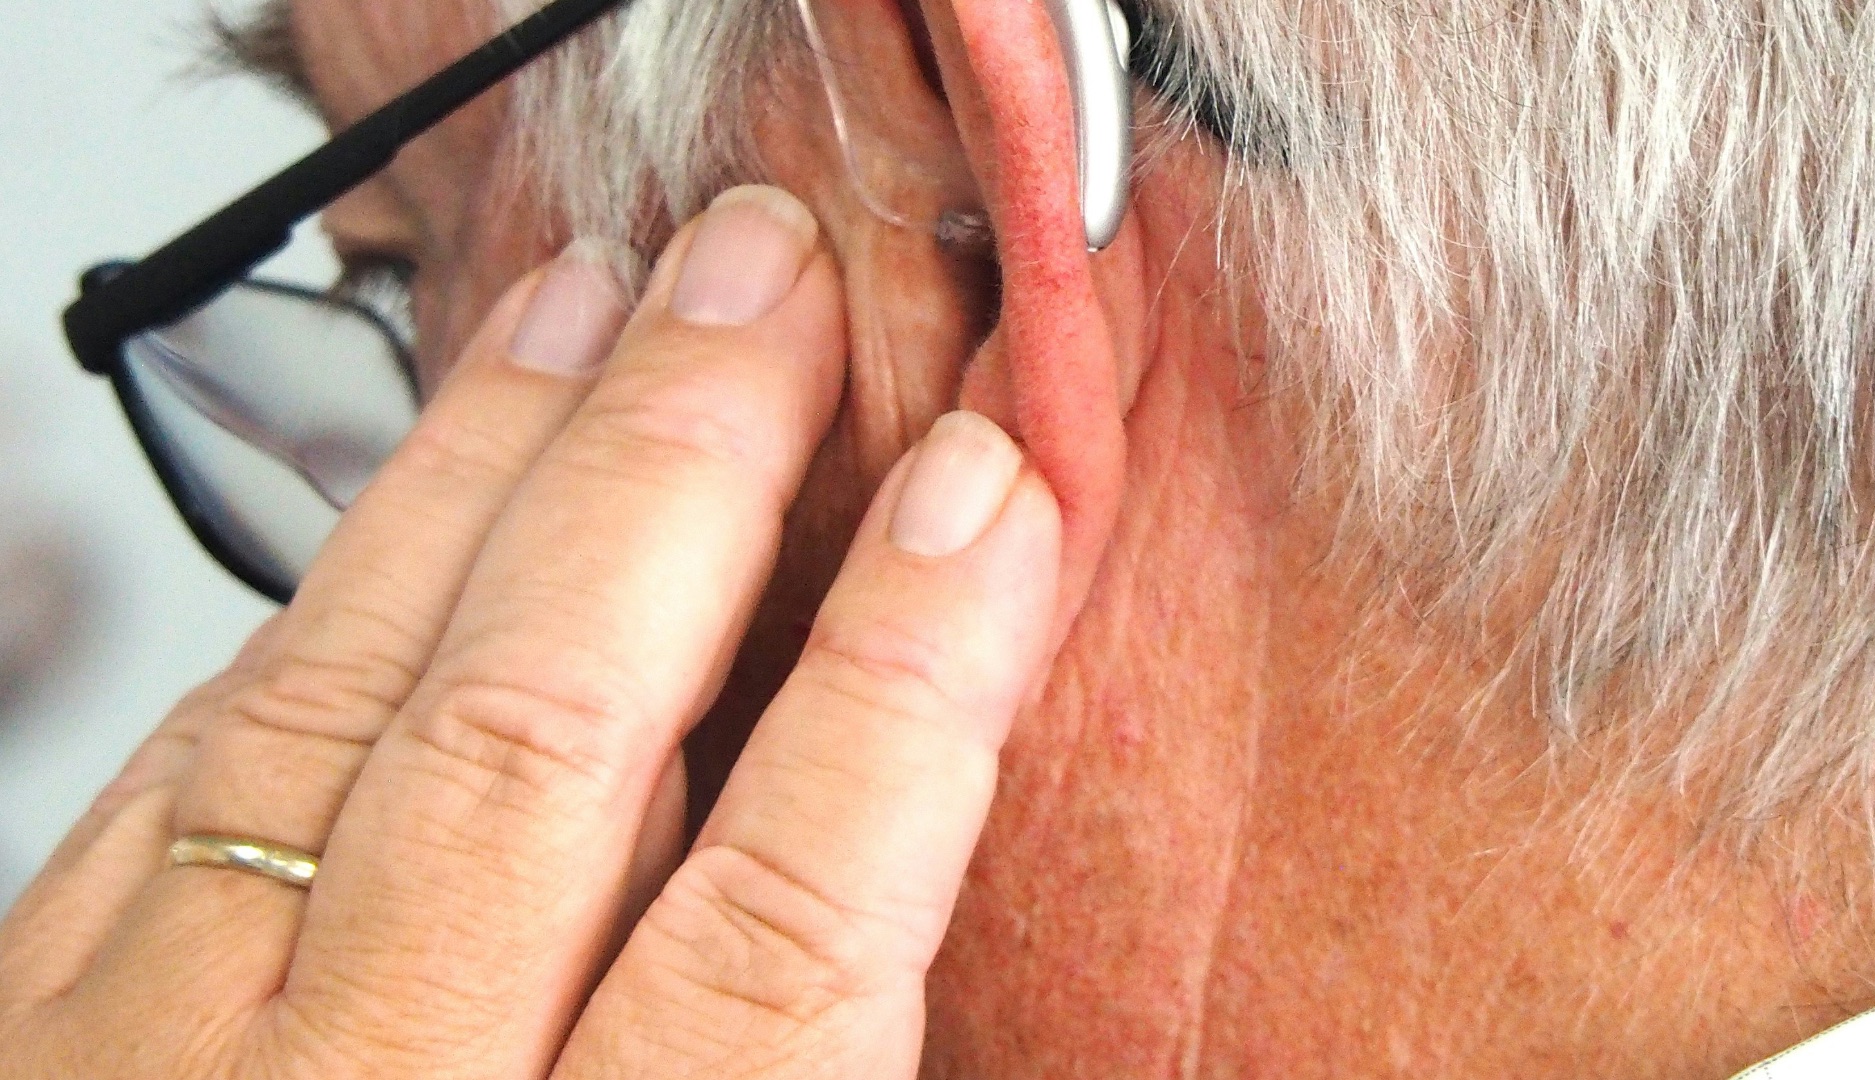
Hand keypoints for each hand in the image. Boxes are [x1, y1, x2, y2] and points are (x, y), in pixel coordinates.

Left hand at [0, 186, 1061, 1078]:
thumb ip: (803, 1078)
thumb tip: (919, 889)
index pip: (773, 950)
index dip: (902, 694)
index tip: (993, 495)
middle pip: (532, 760)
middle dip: (674, 485)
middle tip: (767, 284)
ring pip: (338, 719)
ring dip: (487, 477)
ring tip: (599, 303)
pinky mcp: (28, 1041)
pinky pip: (193, 782)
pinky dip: (323, 608)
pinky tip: (415, 491)